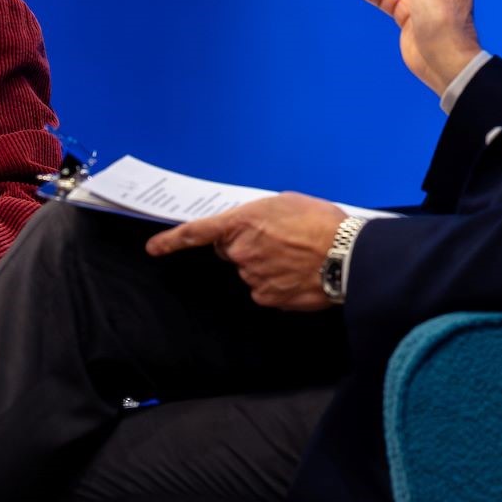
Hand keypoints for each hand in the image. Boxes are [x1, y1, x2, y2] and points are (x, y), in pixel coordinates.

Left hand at [145, 193, 347, 310]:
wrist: (348, 255)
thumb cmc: (322, 223)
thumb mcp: (285, 204)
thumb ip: (257, 216)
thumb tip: (250, 229)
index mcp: (243, 222)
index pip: (197, 233)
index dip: (171, 241)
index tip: (154, 249)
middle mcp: (242, 251)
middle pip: (230, 251)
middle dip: (246, 246)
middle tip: (278, 240)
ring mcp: (253, 277)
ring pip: (250, 271)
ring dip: (266, 264)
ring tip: (296, 256)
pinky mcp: (267, 297)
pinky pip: (264, 289)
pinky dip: (277, 283)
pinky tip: (297, 274)